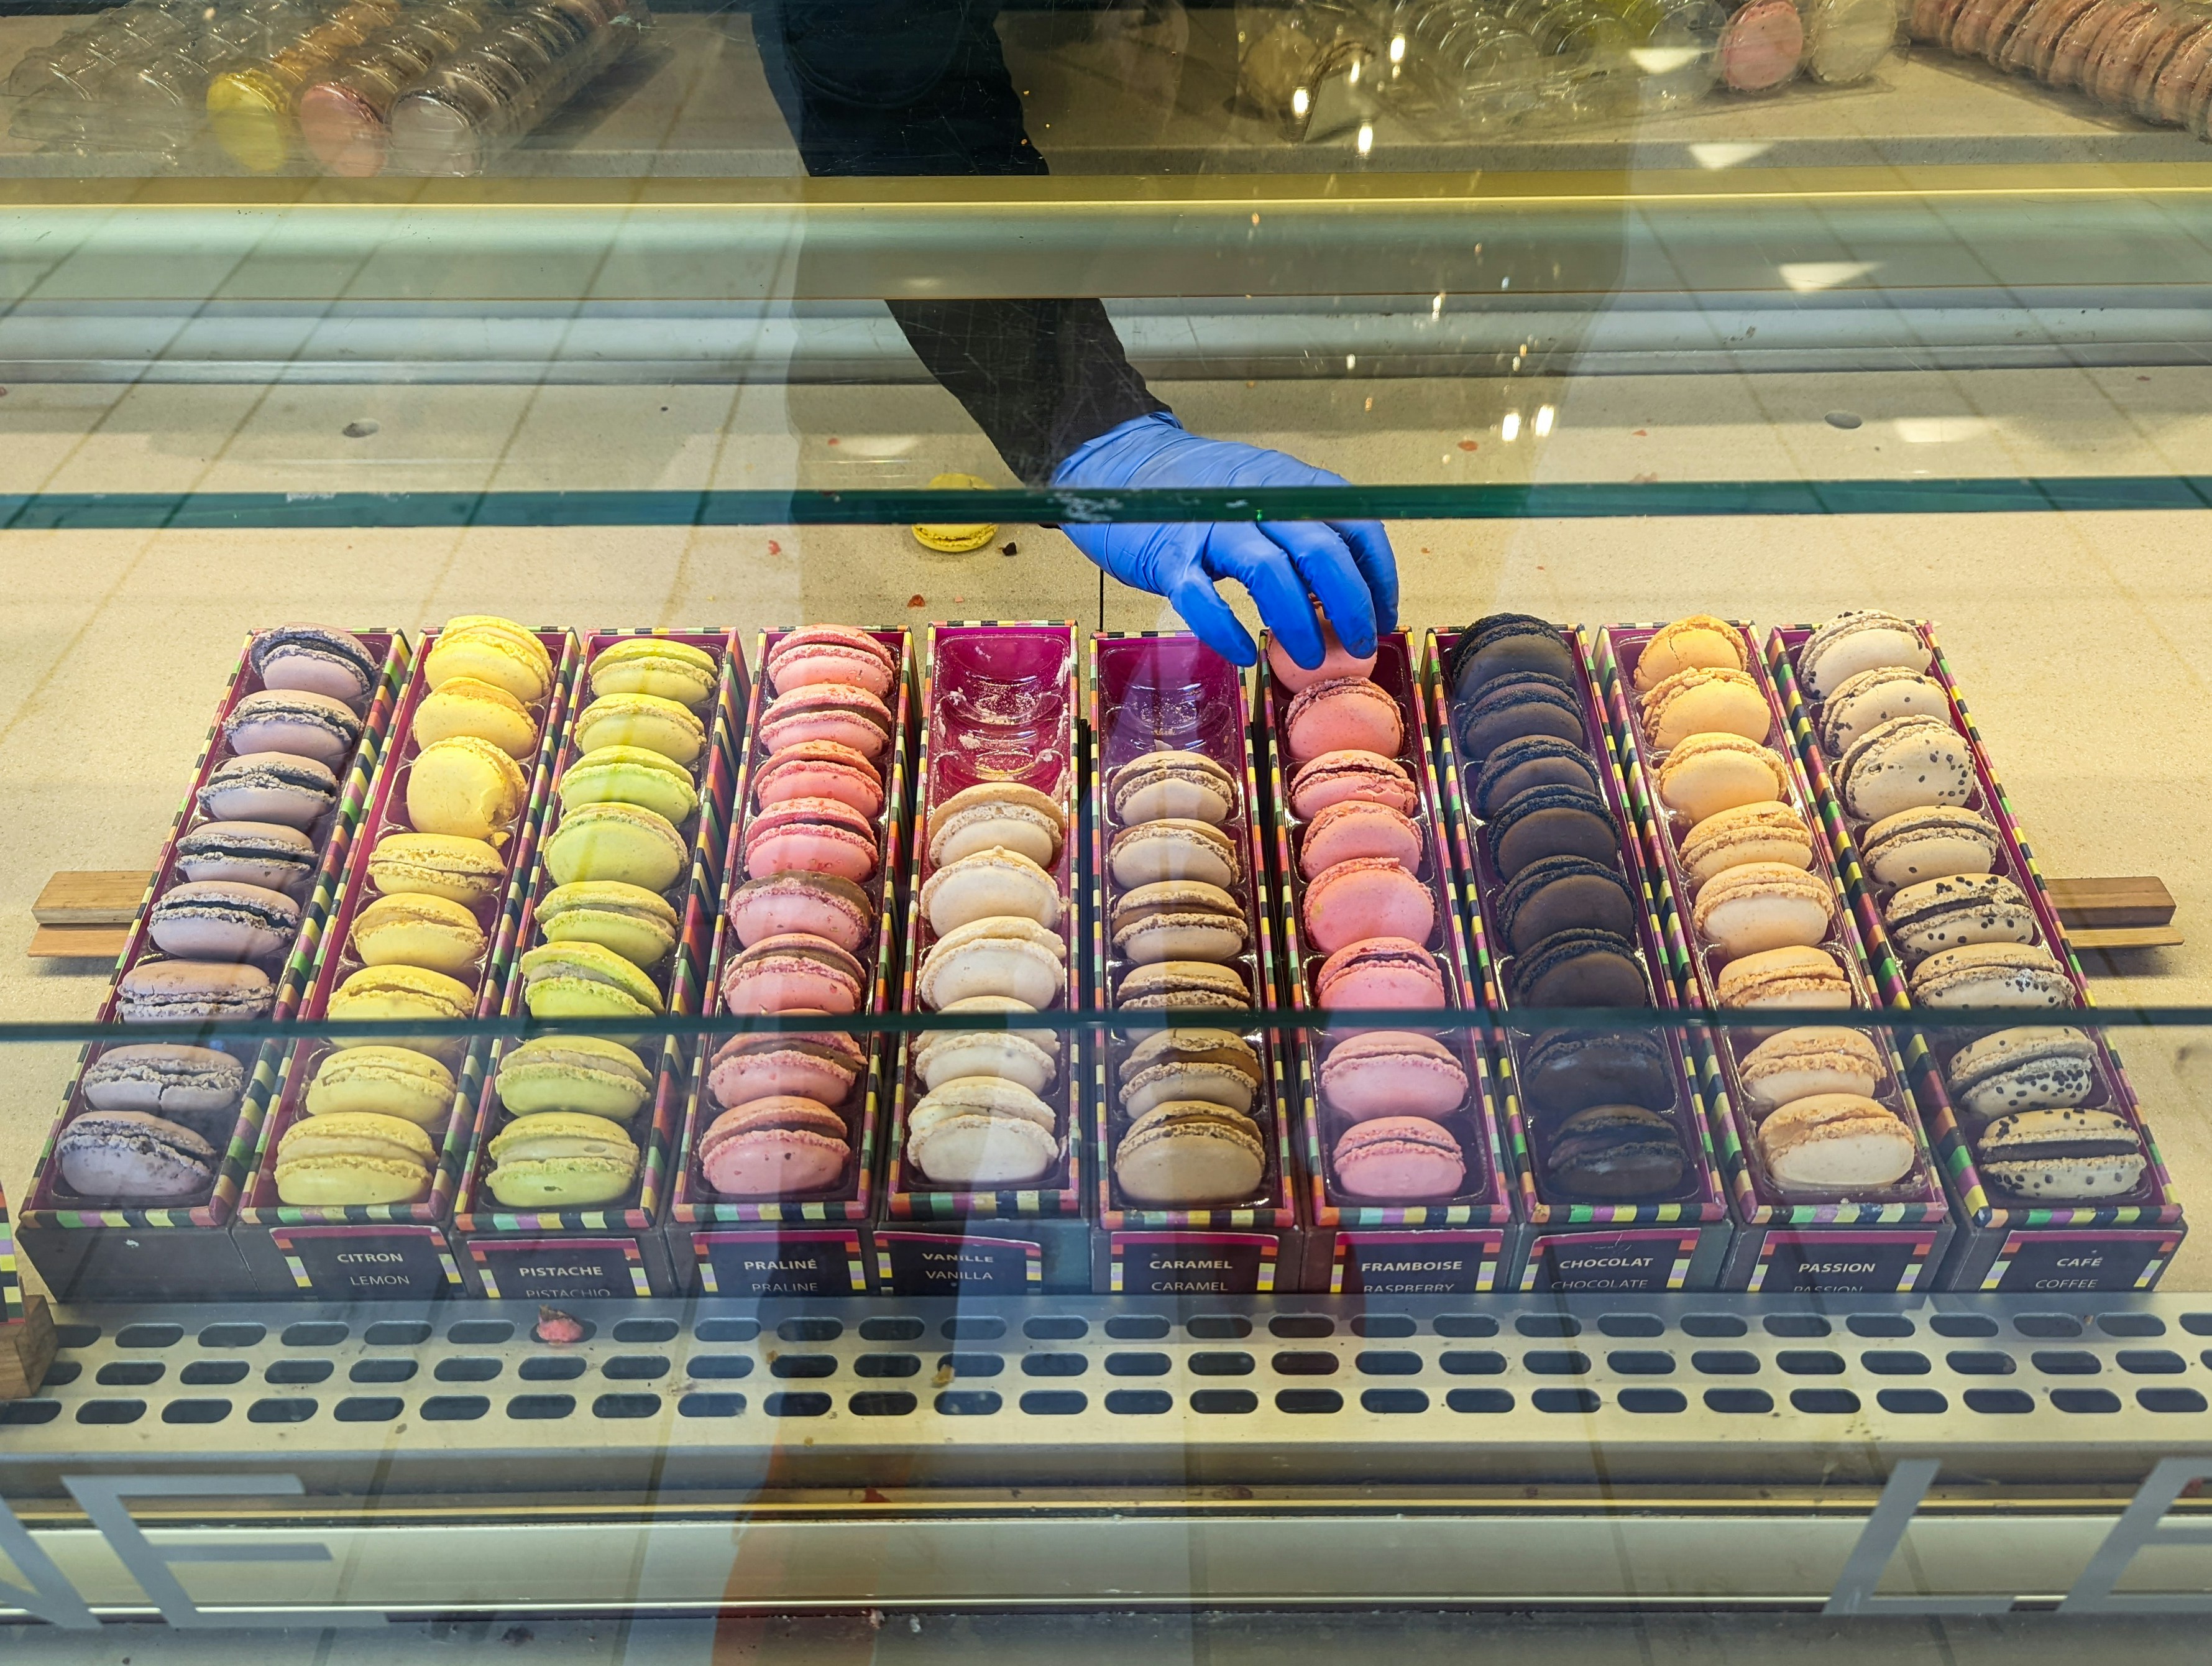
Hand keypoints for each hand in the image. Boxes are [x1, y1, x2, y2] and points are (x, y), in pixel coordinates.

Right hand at [1051, 413, 1398, 667]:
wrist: (1121, 467)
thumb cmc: (1199, 495)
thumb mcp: (1263, 497)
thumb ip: (1301, 532)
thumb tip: (1345, 593)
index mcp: (1289, 485)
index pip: (1355, 527)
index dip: (1378, 577)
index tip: (1382, 618)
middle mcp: (1257, 499)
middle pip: (1320, 550)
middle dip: (1349, 605)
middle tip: (1357, 647)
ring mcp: (1211, 526)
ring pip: (1268, 573)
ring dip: (1297, 622)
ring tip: (1310, 658)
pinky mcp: (1168, 556)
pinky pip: (1202, 598)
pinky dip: (1226, 630)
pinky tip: (1243, 653)